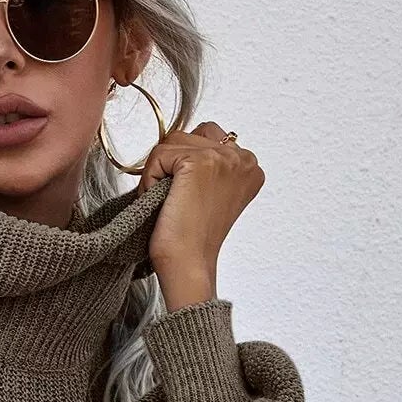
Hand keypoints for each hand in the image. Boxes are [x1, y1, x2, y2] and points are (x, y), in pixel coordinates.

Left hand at [135, 121, 264, 308]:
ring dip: (161, 172)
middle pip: (189, 135)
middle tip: (178, 203)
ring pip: (172, 142)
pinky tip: (162, 203)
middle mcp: (243, 158)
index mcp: (250, 166)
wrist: (189, 266)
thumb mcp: (211, 192)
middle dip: (173, 165)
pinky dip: (150, 179)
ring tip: (171, 203)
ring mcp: (224, 158)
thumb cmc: (194, 238)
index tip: (191, 199)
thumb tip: (182, 138)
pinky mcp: (200, 162)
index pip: (207, 137)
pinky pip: (159, 155)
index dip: (186, 165)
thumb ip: (209, 163)